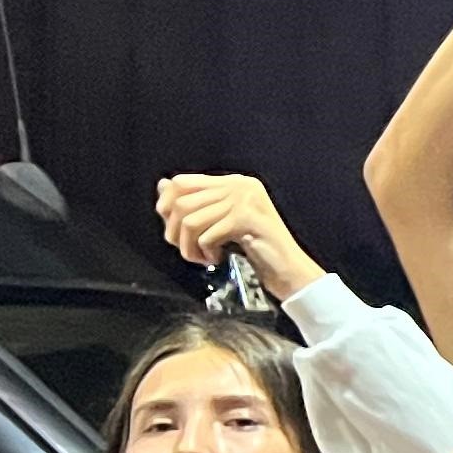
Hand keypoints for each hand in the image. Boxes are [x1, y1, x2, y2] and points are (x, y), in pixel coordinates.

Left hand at [155, 172, 320, 302]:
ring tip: (203, 257)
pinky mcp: (247, 218)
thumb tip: (162, 185)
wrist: (290, 270)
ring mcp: (245, 200)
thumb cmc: (258, 249)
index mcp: (234, 182)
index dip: (167, 205)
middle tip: (189, 250)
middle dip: (175, 232)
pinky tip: (218, 258)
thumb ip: (194, 204)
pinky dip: (206, 252)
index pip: (182, 182)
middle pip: (181, 202)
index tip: (174, 230)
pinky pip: (206, 235)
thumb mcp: (221, 223)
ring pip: (190, 220)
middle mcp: (240, 185)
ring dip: (189, 247)